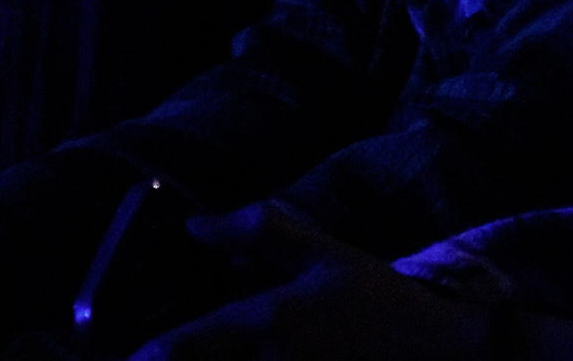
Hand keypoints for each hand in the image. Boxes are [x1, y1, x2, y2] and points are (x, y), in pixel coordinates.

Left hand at [132, 203, 493, 360]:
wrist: (444, 355)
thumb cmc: (382, 304)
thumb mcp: (325, 254)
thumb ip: (260, 233)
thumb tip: (195, 226)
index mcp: (267, 322)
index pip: (177, 348)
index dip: (142, 356)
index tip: (129, 355)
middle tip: (146, 356)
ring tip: (187, 357)